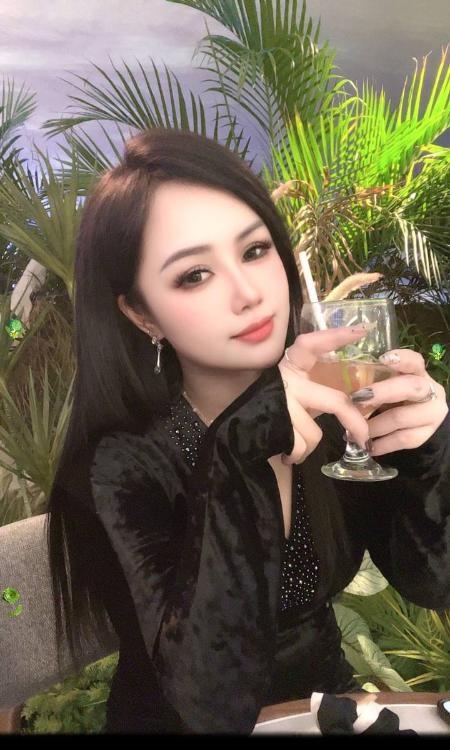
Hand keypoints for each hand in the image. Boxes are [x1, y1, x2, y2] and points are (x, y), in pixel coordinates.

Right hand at [278, 326, 370, 464]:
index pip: (310, 344)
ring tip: (300, 446)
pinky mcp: (274, 424)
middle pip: (335, 402)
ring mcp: (280, 403)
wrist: (239, 428)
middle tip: (363, 438)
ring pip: (314, 432)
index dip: (334, 336)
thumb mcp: (297, 391)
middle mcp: (286, 381)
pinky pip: (300, 446)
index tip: (361, 331)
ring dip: (309, 446)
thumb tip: (357, 403)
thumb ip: (319, 391)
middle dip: (355, 422)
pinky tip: (288, 454)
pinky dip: (298, 455)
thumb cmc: (276, 407)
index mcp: (292, 366)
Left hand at [356, 348, 447, 455]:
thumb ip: (374, 380)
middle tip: (356, 398)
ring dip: (373, 425)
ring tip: (352, 431)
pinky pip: (402, 439)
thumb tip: (342, 385)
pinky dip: (382, 444)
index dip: (402, 359)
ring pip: (400, 418)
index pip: (415, 360)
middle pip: (410, 388)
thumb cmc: (395, 396)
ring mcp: (432, 413)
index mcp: (418, 372)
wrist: (420, 419)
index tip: (383, 358)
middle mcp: (430, 390)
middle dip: (381, 393)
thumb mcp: (388, 383)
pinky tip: (366, 446)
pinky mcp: (427, 433)